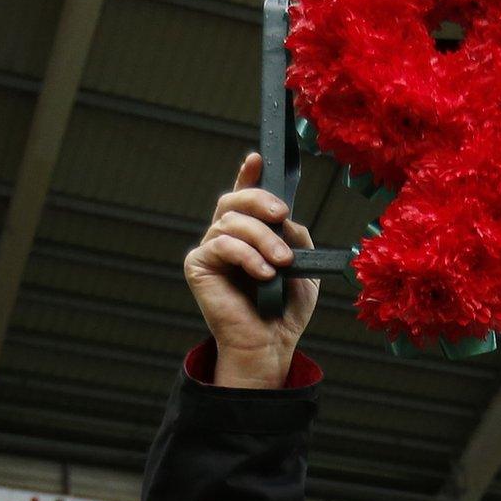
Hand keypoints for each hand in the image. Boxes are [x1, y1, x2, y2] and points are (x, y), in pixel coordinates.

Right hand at [182, 153, 318, 389]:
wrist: (270, 343)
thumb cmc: (285, 308)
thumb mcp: (303, 266)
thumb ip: (295, 236)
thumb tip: (286, 218)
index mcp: (250, 234)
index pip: (245, 198)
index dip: (248, 175)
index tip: (258, 157)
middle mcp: (226, 238)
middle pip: (234, 201)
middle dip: (259, 200)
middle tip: (282, 214)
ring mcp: (210, 250)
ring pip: (231, 223)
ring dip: (261, 238)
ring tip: (281, 262)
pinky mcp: (197, 266)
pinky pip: (220, 245)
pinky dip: (246, 255)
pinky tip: (263, 273)